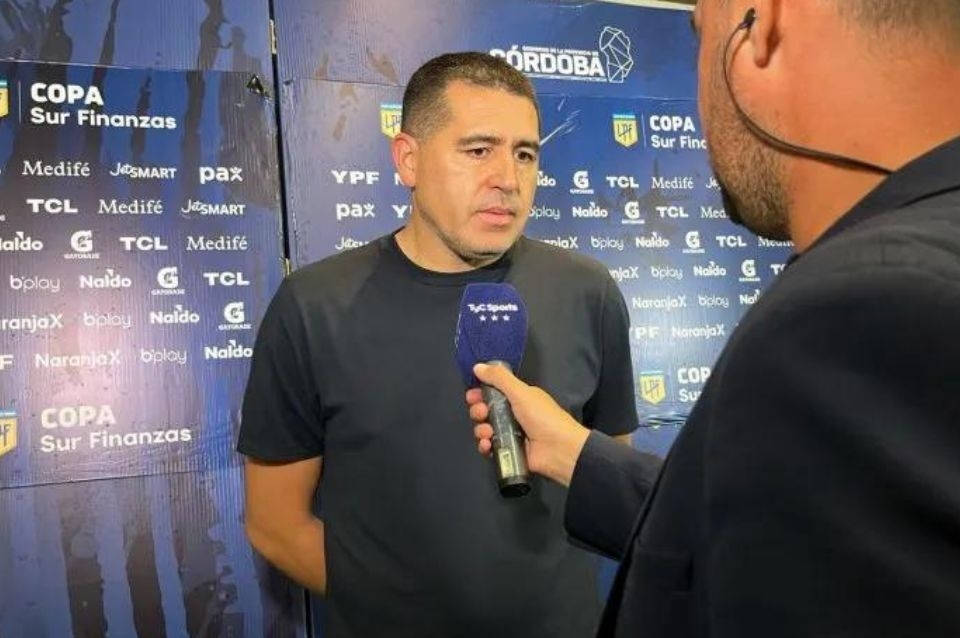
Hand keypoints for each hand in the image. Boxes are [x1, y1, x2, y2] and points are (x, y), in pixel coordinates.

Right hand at [465, 363, 589, 486]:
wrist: (560, 449)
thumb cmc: (543, 417)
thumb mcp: (521, 392)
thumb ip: (499, 378)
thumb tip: (478, 366)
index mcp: (519, 398)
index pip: (493, 392)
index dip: (479, 393)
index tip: (471, 395)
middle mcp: (513, 415)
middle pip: (485, 411)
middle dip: (478, 411)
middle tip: (481, 413)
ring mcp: (511, 434)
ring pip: (485, 429)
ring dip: (480, 429)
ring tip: (487, 432)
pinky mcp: (509, 451)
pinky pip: (489, 447)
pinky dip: (485, 445)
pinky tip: (487, 444)